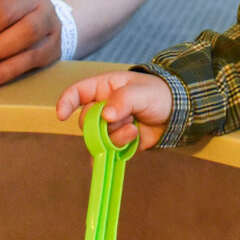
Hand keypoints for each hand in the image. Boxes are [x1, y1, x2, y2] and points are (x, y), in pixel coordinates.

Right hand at [56, 70, 173, 149]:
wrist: (178, 113)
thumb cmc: (159, 93)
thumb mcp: (142, 92)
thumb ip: (123, 100)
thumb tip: (105, 116)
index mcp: (105, 87)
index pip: (77, 92)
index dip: (66, 102)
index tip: (61, 115)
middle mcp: (103, 107)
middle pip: (85, 121)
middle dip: (102, 124)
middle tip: (126, 119)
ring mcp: (110, 126)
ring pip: (96, 138)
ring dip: (114, 137)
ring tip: (134, 129)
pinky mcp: (118, 142)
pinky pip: (106, 151)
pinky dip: (112, 153)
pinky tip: (122, 149)